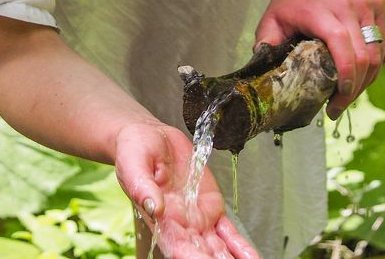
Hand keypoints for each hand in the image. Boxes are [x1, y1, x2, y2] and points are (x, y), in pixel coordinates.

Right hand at [114, 122, 258, 258]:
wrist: (149, 137)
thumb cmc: (134, 151)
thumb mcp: (133, 164)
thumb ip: (142, 187)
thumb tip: (155, 208)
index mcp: (161, 219)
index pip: (177, 247)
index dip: (192, 257)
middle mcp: (180, 225)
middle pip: (200, 253)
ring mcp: (198, 219)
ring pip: (217, 247)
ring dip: (230, 258)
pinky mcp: (211, 207)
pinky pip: (228, 231)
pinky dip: (240, 245)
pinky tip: (250, 256)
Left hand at [255, 0, 384, 118]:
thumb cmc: (288, 6)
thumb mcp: (270, 23)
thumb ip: (266, 46)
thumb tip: (264, 76)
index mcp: (318, 10)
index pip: (340, 42)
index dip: (345, 73)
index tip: (336, 100)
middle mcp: (346, 4)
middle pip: (362, 55)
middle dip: (353, 89)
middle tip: (336, 108)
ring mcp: (365, 3)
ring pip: (376, 53)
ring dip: (364, 81)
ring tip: (346, 96)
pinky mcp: (377, 4)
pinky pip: (381, 44)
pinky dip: (371, 66)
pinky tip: (356, 77)